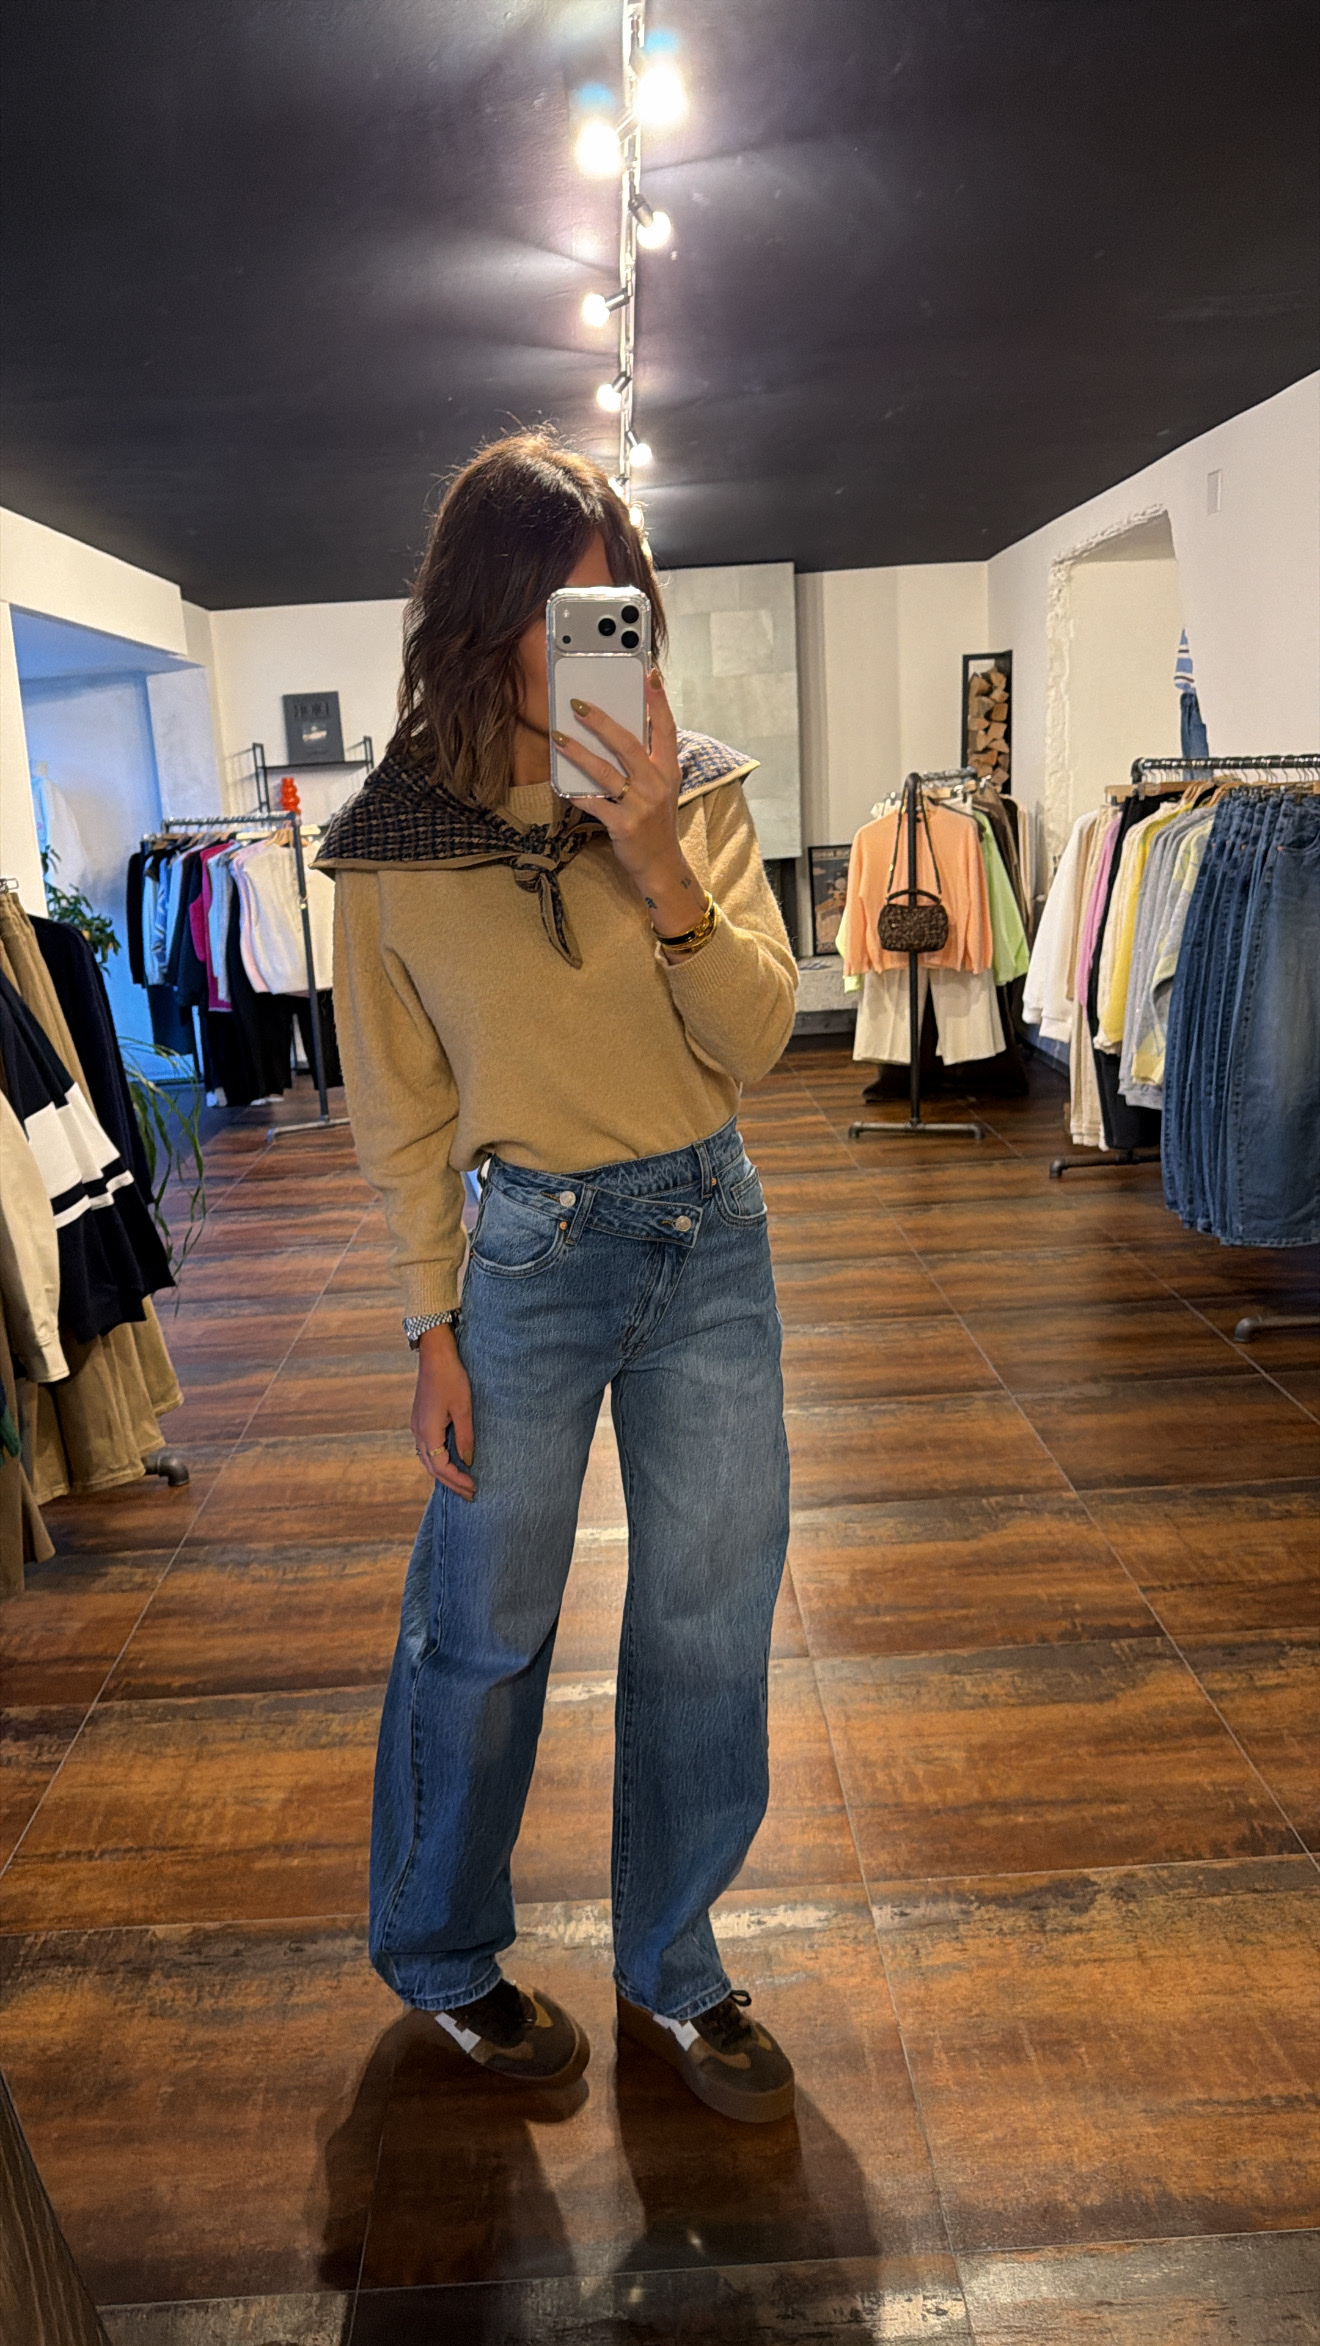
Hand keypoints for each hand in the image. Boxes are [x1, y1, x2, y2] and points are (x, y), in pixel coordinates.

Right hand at [411, 1324, 474, 1499]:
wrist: (435, 1355)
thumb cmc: (451, 1379)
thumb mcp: (463, 1408)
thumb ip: (465, 1437)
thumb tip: (468, 1462)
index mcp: (428, 1432)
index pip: (441, 1468)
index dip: (457, 1481)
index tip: (474, 1488)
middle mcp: (418, 1432)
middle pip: (432, 1468)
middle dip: (451, 1483)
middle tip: (470, 1493)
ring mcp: (417, 1426)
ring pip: (427, 1459)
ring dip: (443, 1473)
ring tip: (461, 1482)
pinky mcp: (420, 1419)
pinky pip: (427, 1448)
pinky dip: (438, 1460)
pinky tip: (450, 1461)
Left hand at [553, 670, 703, 936]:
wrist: (661, 865)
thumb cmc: (656, 822)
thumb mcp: (661, 788)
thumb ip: (647, 762)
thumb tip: (618, 732)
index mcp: (669, 770)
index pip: (666, 728)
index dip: (659, 701)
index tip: (650, 674)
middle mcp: (658, 784)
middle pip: (628, 744)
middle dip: (601, 721)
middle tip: (578, 704)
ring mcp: (641, 805)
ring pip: (606, 771)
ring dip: (579, 752)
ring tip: (558, 737)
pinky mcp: (624, 825)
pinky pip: (596, 803)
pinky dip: (578, 794)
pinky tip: (562, 785)